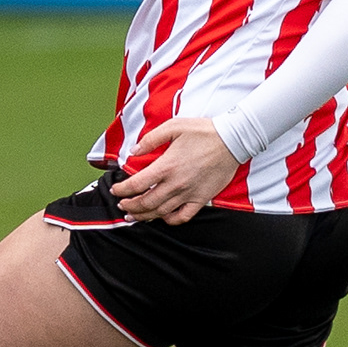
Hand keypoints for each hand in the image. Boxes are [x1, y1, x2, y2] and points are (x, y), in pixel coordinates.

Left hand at [109, 117, 237, 223]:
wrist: (232, 140)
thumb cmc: (203, 132)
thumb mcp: (173, 127)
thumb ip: (150, 139)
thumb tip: (133, 151)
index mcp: (166, 166)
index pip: (136, 184)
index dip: (122, 190)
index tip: (115, 190)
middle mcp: (175, 183)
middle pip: (146, 202)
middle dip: (129, 206)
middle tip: (122, 205)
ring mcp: (188, 193)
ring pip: (161, 212)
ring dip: (144, 215)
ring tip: (134, 215)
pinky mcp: (201, 199)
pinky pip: (183, 216)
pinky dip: (170, 220)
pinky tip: (163, 217)